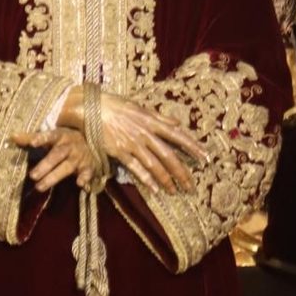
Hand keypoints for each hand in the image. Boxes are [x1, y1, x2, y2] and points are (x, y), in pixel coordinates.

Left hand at [19, 125, 103, 192]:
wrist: (92, 141)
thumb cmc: (65, 140)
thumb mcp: (51, 137)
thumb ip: (31, 137)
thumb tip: (11, 136)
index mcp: (60, 136)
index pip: (50, 136)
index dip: (41, 138)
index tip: (32, 143)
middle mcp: (70, 146)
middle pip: (56, 155)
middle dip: (45, 165)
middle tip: (32, 176)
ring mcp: (79, 157)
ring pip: (66, 167)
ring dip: (54, 176)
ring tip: (39, 187)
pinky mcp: (88, 166)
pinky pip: (87, 172)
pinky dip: (85, 177)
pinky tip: (80, 184)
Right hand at [61, 87, 204, 194]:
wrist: (89, 107)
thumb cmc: (114, 105)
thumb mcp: (139, 107)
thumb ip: (158, 116)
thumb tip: (176, 123)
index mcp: (151, 121)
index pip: (177, 135)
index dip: (193, 147)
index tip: (206, 157)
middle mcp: (144, 133)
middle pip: (169, 155)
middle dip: (182, 172)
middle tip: (192, 185)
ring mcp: (132, 143)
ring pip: (155, 165)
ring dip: (167, 179)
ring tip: (176, 191)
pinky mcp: (119, 151)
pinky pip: (135, 168)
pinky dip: (146, 179)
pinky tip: (155, 189)